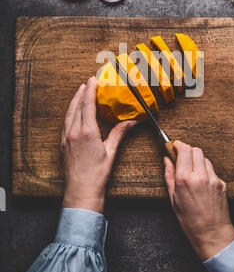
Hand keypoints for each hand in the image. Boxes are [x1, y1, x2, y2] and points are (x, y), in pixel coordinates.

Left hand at [61, 76, 135, 213]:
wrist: (81, 191)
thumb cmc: (97, 175)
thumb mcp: (111, 152)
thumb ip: (119, 133)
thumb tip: (132, 122)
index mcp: (87, 132)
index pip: (87, 105)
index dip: (90, 90)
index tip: (93, 80)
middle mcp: (74, 132)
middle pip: (77, 106)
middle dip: (82, 92)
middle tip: (88, 82)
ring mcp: (66, 138)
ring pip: (69, 113)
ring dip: (75, 101)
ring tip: (80, 92)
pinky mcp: (62, 144)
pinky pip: (65, 122)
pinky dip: (71, 113)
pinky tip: (74, 112)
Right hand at [164, 141, 233, 260]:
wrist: (212, 233)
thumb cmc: (190, 220)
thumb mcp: (173, 198)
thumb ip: (169, 176)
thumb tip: (167, 160)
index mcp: (185, 179)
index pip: (184, 150)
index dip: (178, 145)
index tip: (175, 146)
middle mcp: (200, 176)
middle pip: (196, 150)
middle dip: (188, 151)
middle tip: (182, 159)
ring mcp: (213, 179)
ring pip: (205, 159)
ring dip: (197, 161)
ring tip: (192, 174)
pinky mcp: (222, 183)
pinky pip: (212, 170)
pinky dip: (206, 172)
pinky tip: (202, 184)